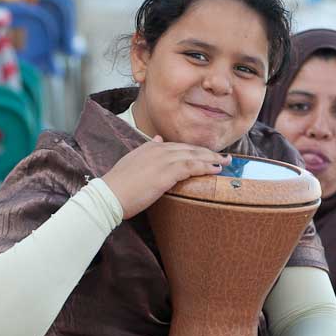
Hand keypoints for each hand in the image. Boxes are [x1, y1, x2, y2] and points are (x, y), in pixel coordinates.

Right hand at [102, 138, 231, 218]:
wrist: (109, 195)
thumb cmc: (119, 186)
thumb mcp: (133, 162)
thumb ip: (148, 152)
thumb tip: (159, 140)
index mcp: (150, 147)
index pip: (178, 146)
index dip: (194, 150)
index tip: (207, 154)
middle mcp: (158, 149)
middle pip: (189, 148)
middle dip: (208, 152)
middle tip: (224, 156)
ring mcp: (163, 159)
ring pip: (194, 155)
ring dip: (212, 158)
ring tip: (226, 162)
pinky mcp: (167, 172)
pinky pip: (192, 166)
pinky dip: (206, 166)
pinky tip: (216, 169)